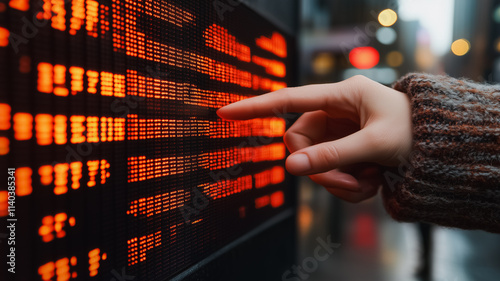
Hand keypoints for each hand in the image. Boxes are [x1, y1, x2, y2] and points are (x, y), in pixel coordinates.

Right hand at [217, 75, 411, 202]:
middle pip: (301, 143)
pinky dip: (349, 186)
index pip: (288, 100)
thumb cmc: (416, 133)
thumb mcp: (375, 144)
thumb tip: (289, 168)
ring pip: (316, 164)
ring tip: (371, 182)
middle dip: (321, 168)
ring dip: (340, 181)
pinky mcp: (346, 151)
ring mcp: (339, 133)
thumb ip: (332, 155)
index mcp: (342, 96)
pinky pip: (331, 173)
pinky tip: (373, 182)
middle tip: (350, 181)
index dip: (255, 108)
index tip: (225, 113)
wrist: (442, 147)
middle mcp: (336, 113)